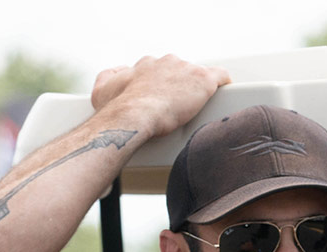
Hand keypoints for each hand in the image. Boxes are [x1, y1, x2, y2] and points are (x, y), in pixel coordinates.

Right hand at [91, 55, 229, 137]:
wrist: (134, 116)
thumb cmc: (117, 108)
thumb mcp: (102, 89)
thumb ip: (109, 76)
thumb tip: (116, 73)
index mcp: (147, 64)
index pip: (162, 69)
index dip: (166, 85)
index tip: (167, 97)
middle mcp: (167, 62)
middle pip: (182, 71)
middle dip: (183, 87)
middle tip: (182, 106)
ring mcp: (186, 69)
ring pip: (199, 75)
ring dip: (200, 89)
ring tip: (200, 108)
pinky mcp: (203, 79)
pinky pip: (221, 75)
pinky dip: (224, 83)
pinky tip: (224, 93)